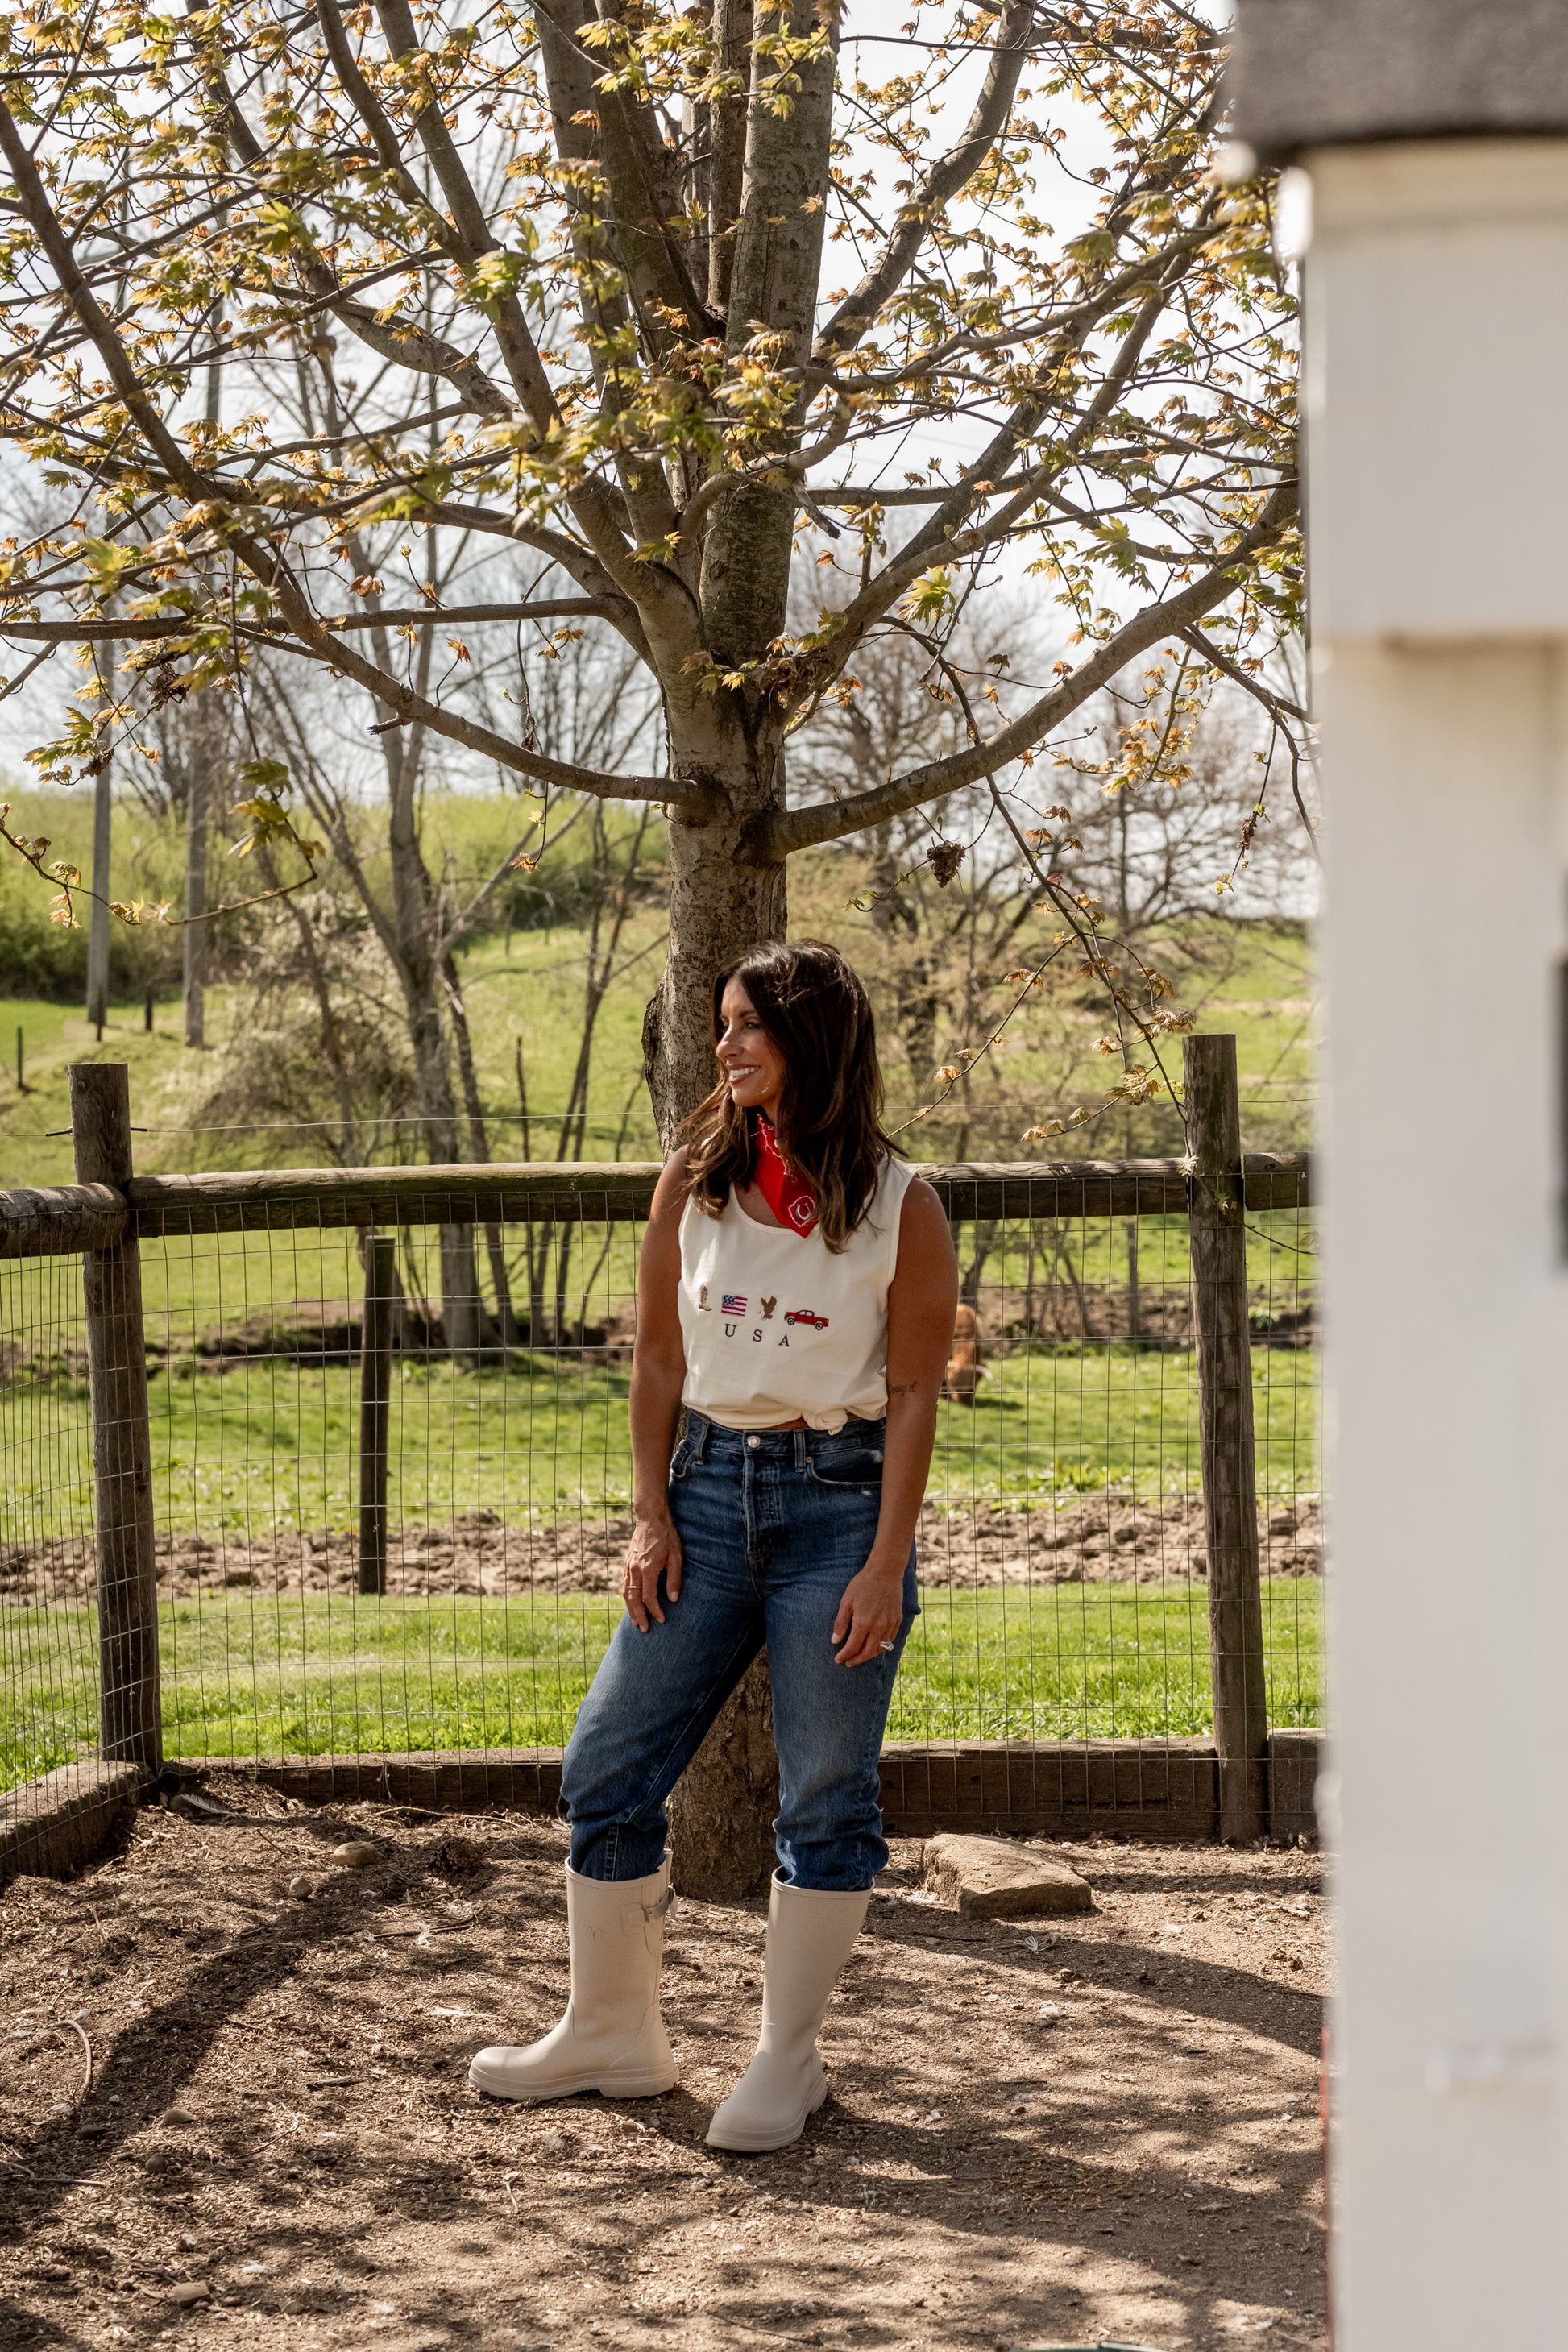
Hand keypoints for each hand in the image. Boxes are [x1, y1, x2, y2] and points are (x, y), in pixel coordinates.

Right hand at [623, 1511, 681, 1629]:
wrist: (650, 1518)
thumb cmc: (666, 1536)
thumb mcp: (676, 1556)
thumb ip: (674, 1578)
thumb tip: (674, 1599)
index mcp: (648, 1568)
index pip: (649, 1597)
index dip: (655, 1611)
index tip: (662, 1619)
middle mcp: (635, 1569)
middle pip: (634, 1599)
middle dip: (639, 1616)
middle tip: (644, 1629)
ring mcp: (629, 1566)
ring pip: (626, 1593)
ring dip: (630, 1609)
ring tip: (635, 1621)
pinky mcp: (627, 1563)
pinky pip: (624, 1584)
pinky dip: (627, 1597)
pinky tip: (630, 1603)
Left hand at [831, 1556, 905, 1667]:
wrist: (886, 1571)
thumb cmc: (863, 1584)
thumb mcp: (847, 1601)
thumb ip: (841, 1623)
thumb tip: (835, 1640)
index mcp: (863, 1622)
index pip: (852, 1647)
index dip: (844, 1655)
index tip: (838, 1659)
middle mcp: (878, 1627)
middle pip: (867, 1652)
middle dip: (856, 1660)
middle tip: (848, 1663)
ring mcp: (890, 1624)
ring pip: (880, 1648)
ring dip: (869, 1655)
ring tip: (860, 1656)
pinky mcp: (897, 1620)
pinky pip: (890, 1639)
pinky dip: (882, 1646)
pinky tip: (875, 1644)